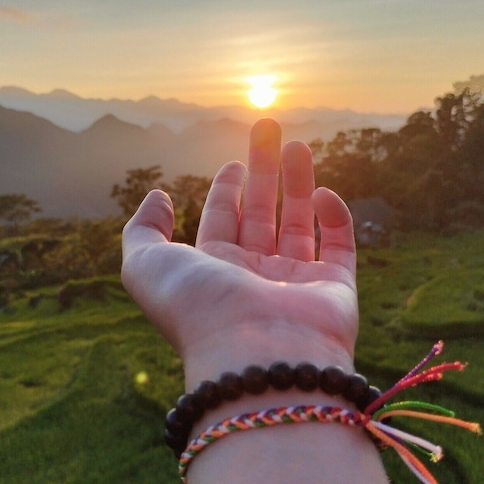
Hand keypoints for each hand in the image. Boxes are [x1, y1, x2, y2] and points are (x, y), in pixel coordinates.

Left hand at [121, 119, 358, 388]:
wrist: (256, 355)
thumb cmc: (198, 309)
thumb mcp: (146, 265)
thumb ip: (143, 229)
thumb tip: (157, 196)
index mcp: (213, 273)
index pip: (221, 223)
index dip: (225, 191)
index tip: (233, 163)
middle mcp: (254, 278)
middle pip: (260, 214)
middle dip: (263, 171)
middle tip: (268, 129)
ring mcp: (296, 284)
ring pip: (300, 223)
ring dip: (298, 182)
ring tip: (298, 144)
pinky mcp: (335, 290)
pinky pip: (340, 247)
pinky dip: (335, 217)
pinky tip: (322, 192)